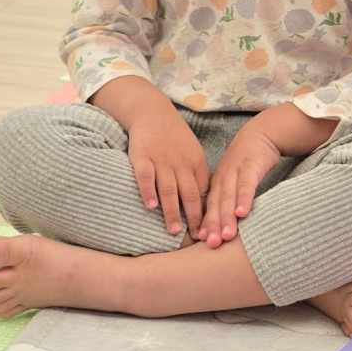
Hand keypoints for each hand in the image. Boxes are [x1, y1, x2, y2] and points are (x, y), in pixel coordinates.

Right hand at [126, 108, 209, 237]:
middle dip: (194, 217)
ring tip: (174, 230)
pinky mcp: (142, 157)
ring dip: (172, 211)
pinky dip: (148, 191)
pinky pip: (146, 176)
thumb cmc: (175, 139)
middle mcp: (180, 164)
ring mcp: (161, 160)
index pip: (204, 193)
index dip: (207, 213)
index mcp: (195, 164)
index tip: (209, 231)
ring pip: (169, 189)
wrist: (153, 113)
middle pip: (189, 194)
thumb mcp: (193, 154)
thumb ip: (199, 177)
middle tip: (196, 237)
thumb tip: (206, 205)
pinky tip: (150, 206)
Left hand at [198, 122, 282, 246]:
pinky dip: (243, 198)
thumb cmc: (244, 165)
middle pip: (216, 204)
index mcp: (216, 185)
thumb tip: (221, 229)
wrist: (258, 136)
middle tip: (212, 244)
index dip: (205, 224)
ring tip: (227, 235)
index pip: (209, 207)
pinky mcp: (250, 166)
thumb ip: (227, 202)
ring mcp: (235, 172)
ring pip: (228, 196)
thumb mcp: (232, 182)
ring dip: (226, 216)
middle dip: (213, 225)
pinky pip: (246, 184)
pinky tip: (242, 212)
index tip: (201, 242)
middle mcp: (222, 179)